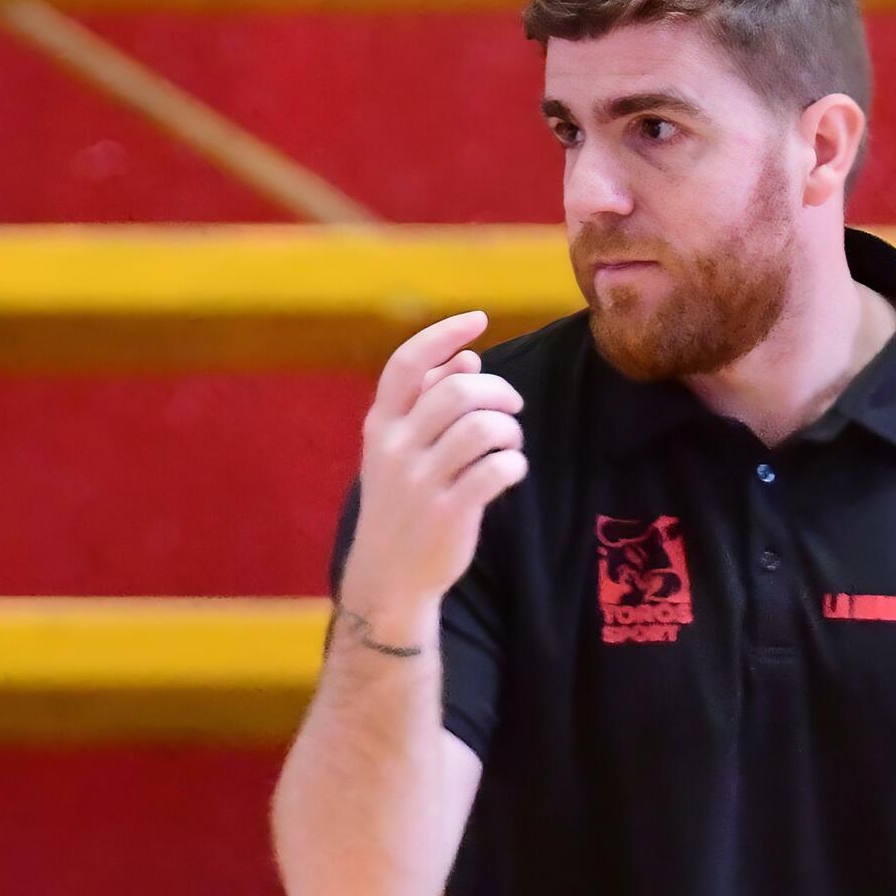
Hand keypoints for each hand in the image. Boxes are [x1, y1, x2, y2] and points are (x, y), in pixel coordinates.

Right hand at [343, 311, 527, 607]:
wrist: (389, 576)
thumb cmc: (403, 503)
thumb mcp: (398, 449)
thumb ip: (427, 402)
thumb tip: (467, 357)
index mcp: (381, 425)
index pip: (408, 363)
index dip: (445, 334)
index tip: (478, 319)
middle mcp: (395, 448)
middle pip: (459, 391)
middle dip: (498, 391)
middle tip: (511, 407)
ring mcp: (420, 482)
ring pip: (482, 427)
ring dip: (509, 429)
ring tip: (510, 442)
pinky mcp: (448, 513)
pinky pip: (496, 470)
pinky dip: (514, 464)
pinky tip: (510, 470)